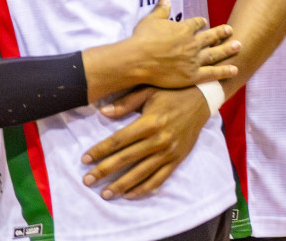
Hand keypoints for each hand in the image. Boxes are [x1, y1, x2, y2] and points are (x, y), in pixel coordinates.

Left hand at [82, 85, 210, 198]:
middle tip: (87, 180)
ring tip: (105, 193)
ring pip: (141, 173)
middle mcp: (159, 140)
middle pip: (127, 159)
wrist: (202, 100)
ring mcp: (169, 152)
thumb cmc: (171, 92)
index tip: (84, 159)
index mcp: (149, 122)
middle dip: (105, 171)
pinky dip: (144, 189)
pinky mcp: (177, 160)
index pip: (119, 140)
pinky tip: (130, 194)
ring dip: (122, 185)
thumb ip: (125, 103)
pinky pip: (159, 179)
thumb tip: (102, 113)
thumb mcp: (148, 90)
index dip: (100, 150)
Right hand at [86, 0, 238, 96]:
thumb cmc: (143, 38)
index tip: (204, 21)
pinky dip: (224, 71)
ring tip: (238, 46)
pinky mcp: (193, 76)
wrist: (140, 59)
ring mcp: (194, 60)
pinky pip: (212, 73)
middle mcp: (192, 44)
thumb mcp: (151, 20)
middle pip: (210, 37)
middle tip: (231, 31)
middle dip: (221, 33)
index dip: (201, 22)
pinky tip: (235, 70)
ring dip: (227, 50)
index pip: (196, 24)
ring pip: (215, 54)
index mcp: (184, 29)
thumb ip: (161, 10)